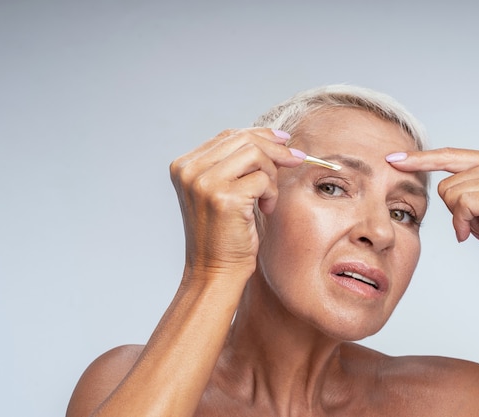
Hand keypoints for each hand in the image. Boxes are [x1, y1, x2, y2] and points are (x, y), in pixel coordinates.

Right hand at [170, 128, 302, 281]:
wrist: (215, 272)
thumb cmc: (223, 234)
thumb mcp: (221, 191)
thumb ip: (233, 163)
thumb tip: (275, 137)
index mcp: (183, 166)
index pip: (227, 135)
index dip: (260, 135)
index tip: (284, 142)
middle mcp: (189, 170)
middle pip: (243, 139)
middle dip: (275, 150)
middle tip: (295, 160)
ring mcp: (204, 183)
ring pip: (255, 154)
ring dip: (272, 174)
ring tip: (267, 197)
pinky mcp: (224, 198)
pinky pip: (263, 178)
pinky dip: (272, 193)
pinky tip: (266, 209)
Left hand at [386, 128, 478, 291]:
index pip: (449, 155)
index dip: (419, 159)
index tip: (391, 160)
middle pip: (445, 183)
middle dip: (454, 208)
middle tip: (478, 220)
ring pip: (451, 195)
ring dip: (460, 218)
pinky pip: (461, 207)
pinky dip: (463, 225)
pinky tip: (478, 233)